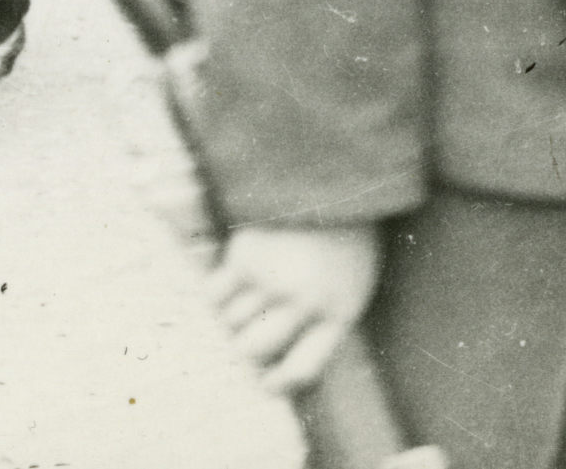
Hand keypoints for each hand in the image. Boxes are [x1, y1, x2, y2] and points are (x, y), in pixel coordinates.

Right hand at [206, 224, 382, 394]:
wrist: (332, 183)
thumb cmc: (345, 239)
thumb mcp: (353, 285)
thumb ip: (325, 319)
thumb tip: (281, 355)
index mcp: (337, 314)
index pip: (301, 369)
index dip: (277, 383)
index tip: (265, 382)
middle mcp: (302, 302)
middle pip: (254, 348)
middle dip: (243, 352)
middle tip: (238, 343)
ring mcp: (271, 278)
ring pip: (231, 322)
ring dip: (228, 320)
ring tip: (232, 308)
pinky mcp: (245, 254)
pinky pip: (214, 293)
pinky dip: (212, 297)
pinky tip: (221, 288)